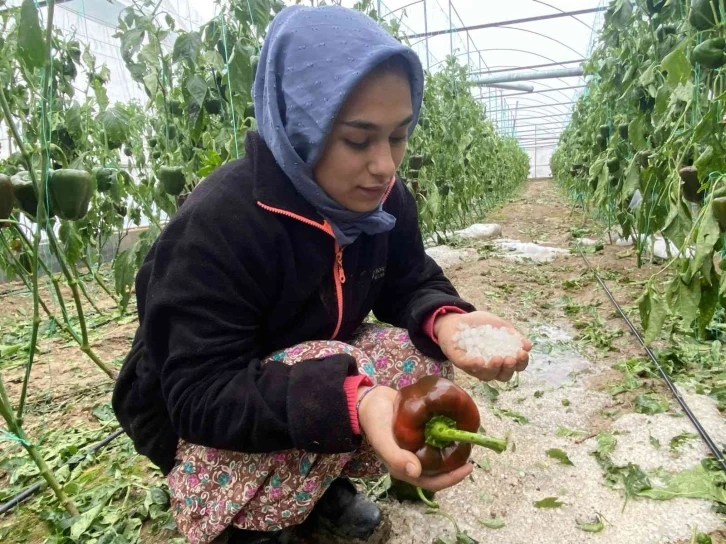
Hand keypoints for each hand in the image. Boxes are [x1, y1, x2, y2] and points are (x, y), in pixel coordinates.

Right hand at [357, 385, 472, 491]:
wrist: (369, 400)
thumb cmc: (375, 421)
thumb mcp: (383, 439)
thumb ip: (396, 457)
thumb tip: (416, 472)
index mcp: (405, 468)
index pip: (433, 481)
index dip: (451, 478)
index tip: (468, 466)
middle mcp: (413, 461)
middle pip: (440, 470)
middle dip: (456, 464)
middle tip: (470, 449)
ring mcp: (416, 447)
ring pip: (440, 455)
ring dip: (453, 450)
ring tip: (465, 438)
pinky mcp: (419, 434)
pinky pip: (436, 440)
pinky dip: (446, 436)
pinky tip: (455, 426)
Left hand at [434, 310, 531, 381]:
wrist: (455, 319)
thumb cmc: (479, 324)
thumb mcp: (499, 325)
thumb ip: (513, 335)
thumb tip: (528, 345)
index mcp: (502, 358)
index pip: (516, 367)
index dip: (521, 363)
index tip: (523, 353)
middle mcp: (490, 367)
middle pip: (503, 376)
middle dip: (509, 369)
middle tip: (510, 359)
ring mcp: (474, 367)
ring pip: (486, 376)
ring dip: (494, 369)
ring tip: (497, 358)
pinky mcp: (460, 362)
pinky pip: (468, 367)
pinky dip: (475, 365)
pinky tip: (481, 360)